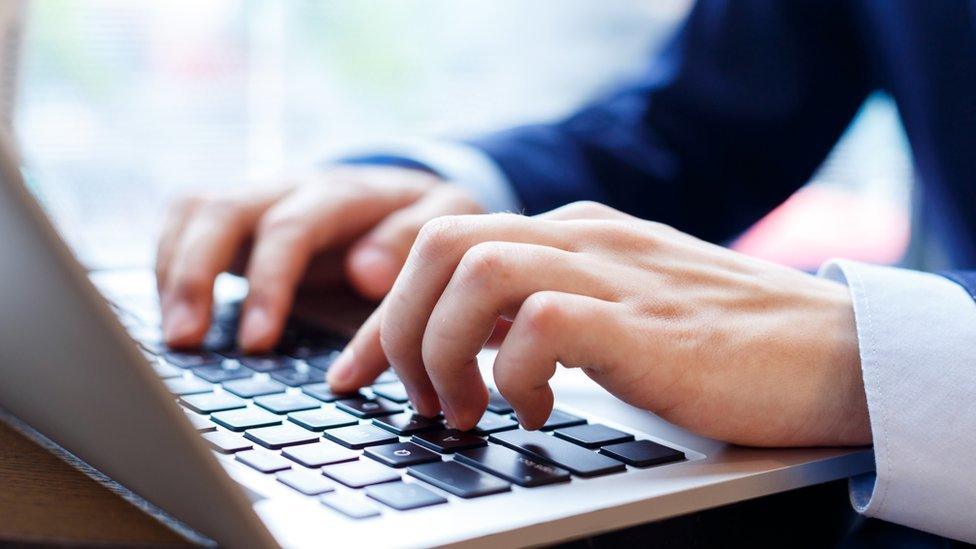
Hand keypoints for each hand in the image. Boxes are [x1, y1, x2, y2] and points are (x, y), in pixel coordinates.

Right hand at [155, 165, 481, 351]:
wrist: (411, 195)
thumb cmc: (429, 219)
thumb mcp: (448, 220)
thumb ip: (411, 241)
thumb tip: (365, 272)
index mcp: (344, 193)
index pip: (290, 227)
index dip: (269, 282)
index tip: (259, 342)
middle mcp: (292, 188)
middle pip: (223, 210)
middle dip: (196, 274)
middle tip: (187, 340)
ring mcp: (262, 199)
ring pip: (196, 211)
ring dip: (174, 270)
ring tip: (176, 338)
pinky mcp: (242, 218)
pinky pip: (187, 221)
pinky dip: (169, 261)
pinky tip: (173, 309)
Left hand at [328, 201, 869, 446]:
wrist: (834, 355)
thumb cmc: (725, 346)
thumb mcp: (617, 312)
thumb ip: (547, 312)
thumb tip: (469, 350)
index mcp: (572, 235)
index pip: (443, 245)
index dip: (380, 314)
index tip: (354, 373)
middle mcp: (584, 240)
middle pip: (439, 244)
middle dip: (397, 327)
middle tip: (416, 399)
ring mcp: (614, 273)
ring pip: (475, 270)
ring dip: (443, 349)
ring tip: (466, 410)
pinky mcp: (644, 321)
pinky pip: (541, 323)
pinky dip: (514, 374)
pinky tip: (534, 414)